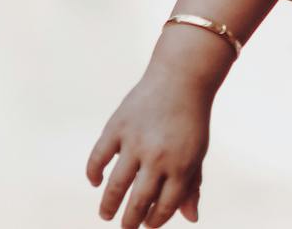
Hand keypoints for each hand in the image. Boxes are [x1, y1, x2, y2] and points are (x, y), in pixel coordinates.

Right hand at [86, 65, 211, 227]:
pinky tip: (95, 182)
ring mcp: (136, 141)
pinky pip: (99, 157)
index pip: (164, 206)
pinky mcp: (118, 126)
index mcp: (182, 165)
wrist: (182, 77)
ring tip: (106, 215)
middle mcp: (158, 157)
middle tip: (125, 227)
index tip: (147, 224)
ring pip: (115, 186)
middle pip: (138, 202)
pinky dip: (93, 172)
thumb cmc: (191, 120)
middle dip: (130, 221)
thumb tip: (190, 218)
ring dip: (108, 205)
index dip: (154, 220)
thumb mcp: (197, 152)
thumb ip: (192, 186)